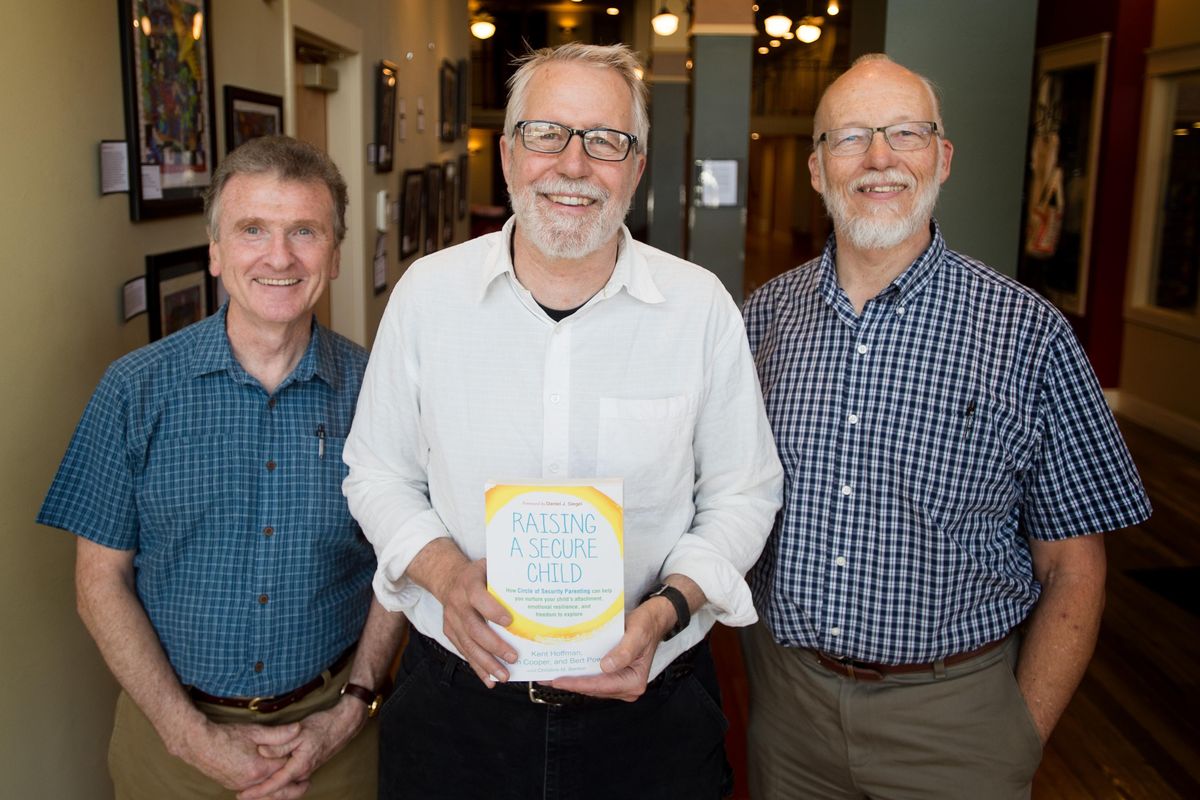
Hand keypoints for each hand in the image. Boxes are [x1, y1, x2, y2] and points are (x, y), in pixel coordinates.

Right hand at [173, 718, 299, 792]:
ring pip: (266, 792)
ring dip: (279, 792)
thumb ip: (278, 734)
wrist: (199, 745)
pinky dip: (264, 791)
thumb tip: (298, 729)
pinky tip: (271, 786)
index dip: (295, 762)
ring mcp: (241, 786)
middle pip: (278, 787)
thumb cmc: (227, 735)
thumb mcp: (255, 731)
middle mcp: (251, 781)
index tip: (305, 760)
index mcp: (259, 768)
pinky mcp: (233, 786)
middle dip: (293, 786)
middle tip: (307, 783)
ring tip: (292, 787)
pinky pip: (254, 792)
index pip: (285, 768)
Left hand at [235, 698, 366, 799]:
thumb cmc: (323, 725)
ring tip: (252, 790)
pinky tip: (270, 778)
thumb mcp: (299, 732)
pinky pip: (290, 780)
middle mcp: (304, 772)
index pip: (275, 784)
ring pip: (285, 786)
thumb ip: (279, 743)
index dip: (257, 791)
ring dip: (269, 790)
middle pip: (280, 791)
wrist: (345, 722)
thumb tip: (261, 752)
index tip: (242, 795)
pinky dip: (278, 783)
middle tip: (242, 794)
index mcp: (300, 765)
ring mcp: (307, 769)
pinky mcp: (308, 765)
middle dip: (262, 796)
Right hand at [440, 558, 517, 685]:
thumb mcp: (488, 567)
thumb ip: (505, 576)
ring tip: (504, 676)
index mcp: (469, 585)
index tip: (510, 622)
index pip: (479, 598)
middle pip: (474, 628)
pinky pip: (464, 652)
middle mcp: (458, 604)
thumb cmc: (477, 574)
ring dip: (486, 663)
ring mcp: (452, 620)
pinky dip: (477, 668)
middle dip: (494, 646)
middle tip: (513, 657)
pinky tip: (490, 680)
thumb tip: (534, 585)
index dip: (492, 610)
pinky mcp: (450, 632)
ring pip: (468, 645)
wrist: (447, 578)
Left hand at [548, 601, 670, 700]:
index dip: (578, 684)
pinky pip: (595, 679)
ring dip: (573, 680)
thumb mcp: (637, 635)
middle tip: (546, 677)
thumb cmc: (646, 625)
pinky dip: (580, 675)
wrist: (652, 620)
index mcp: (633, 682)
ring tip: (550, 675)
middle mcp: (627, 687)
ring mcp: (621, 683)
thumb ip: (624, 651)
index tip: (558, 680)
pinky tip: (566, 669)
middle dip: (571, 683)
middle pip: (593, 688)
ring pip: (592, 685)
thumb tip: (606, 667)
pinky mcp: (615, 677)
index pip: (600, 686)